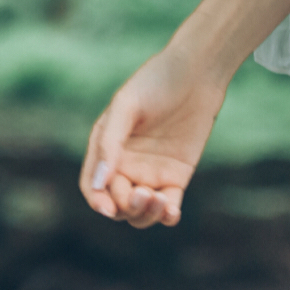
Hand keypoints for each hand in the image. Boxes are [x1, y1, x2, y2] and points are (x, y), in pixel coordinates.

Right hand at [81, 50, 225, 229]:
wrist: (196, 73)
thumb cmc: (155, 82)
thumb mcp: (126, 106)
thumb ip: (110, 143)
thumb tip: (100, 182)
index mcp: (106, 149)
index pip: (94, 185)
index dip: (97, 200)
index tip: (108, 209)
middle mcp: (126, 165)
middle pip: (117, 204)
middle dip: (126, 207)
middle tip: (143, 195)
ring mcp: (151, 173)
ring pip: (141, 211)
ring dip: (146, 215)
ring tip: (159, 200)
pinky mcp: (176, 177)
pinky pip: (168, 207)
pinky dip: (168, 216)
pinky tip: (171, 211)